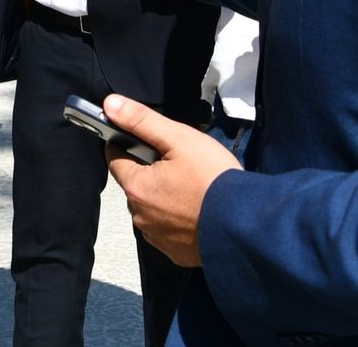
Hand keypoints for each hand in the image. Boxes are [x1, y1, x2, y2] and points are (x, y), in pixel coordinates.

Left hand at [103, 93, 241, 267]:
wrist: (245, 225)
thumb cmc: (213, 179)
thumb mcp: (179, 139)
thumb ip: (142, 121)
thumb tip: (111, 105)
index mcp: (137, 187)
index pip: (115, 159)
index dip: (127, 144)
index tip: (146, 140)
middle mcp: (140, 216)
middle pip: (135, 184)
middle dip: (151, 172)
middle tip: (181, 164)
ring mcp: (157, 237)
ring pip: (151, 208)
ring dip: (164, 197)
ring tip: (193, 188)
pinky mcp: (175, 253)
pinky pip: (167, 230)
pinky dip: (177, 219)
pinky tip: (198, 210)